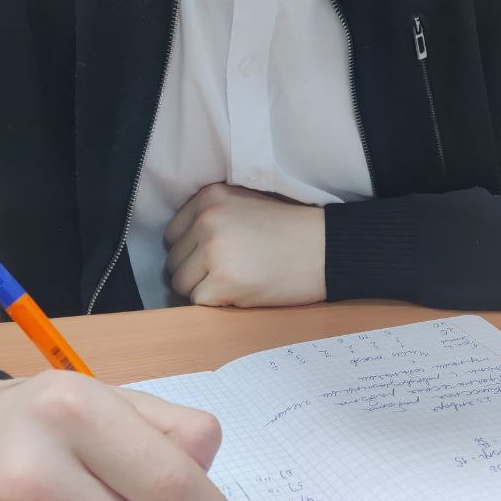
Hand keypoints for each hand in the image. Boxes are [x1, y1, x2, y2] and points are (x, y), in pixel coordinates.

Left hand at [164, 183, 325, 306]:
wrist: (327, 249)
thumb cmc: (290, 230)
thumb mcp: (245, 204)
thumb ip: (212, 216)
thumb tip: (180, 246)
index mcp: (209, 197)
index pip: (173, 235)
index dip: (192, 251)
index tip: (217, 256)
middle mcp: (207, 219)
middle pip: (174, 261)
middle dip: (196, 272)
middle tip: (232, 270)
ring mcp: (214, 250)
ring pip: (181, 284)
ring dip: (204, 289)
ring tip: (237, 281)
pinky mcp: (224, 280)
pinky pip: (198, 302)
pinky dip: (217, 303)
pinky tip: (242, 292)